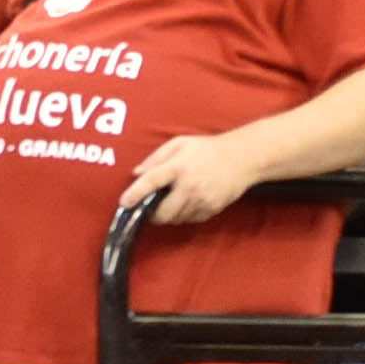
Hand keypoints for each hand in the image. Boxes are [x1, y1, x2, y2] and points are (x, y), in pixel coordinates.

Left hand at [128, 128, 265, 225]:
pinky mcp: (211, 210)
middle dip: (151, 214)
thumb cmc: (206, 149)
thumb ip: (156, 158)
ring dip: (167, 215)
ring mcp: (202, 201)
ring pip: (175, 219)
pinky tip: (186, 201)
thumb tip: (136, 173)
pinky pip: (189, 219)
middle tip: (147, 207)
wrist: (241, 159)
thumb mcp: (179, 143)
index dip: (135, 194)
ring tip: (170, 200)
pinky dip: (182, 215)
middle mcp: (189, 187)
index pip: (151, 182)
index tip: (123, 203)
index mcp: (178, 167)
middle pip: (162, 212)